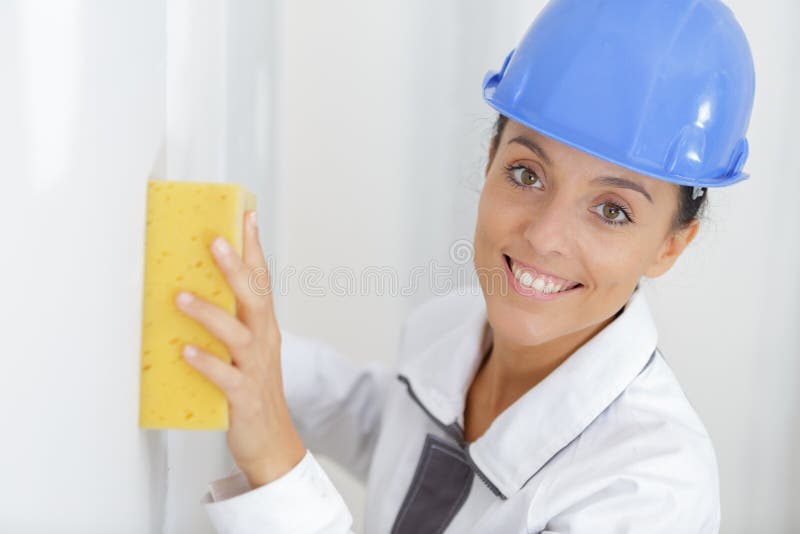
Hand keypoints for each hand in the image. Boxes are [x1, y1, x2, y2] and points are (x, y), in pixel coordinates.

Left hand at [174, 209, 305, 487]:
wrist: (272, 442)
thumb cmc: (252, 393)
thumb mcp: (244, 351)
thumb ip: (226, 322)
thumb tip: (187, 289)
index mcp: (264, 329)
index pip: (262, 281)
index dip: (255, 248)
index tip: (246, 215)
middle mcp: (264, 343)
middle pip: (255, 299)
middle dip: (237, 268)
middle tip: (216, 242)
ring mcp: (256, 369)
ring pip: (238, 334)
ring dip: (209, 313)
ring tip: (181, 297)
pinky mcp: (243, 398)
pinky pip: (226, 377)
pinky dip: (207, 363)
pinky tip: (187, 352)